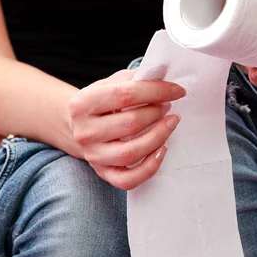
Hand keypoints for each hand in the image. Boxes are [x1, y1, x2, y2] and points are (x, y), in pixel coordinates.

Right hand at [68, 69, 185, 189]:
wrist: (78, 127)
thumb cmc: (102, 103)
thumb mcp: (110, 84)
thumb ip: (134, 79)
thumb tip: (164, 77)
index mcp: (82, 104)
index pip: (126, 95)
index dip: (157, 91)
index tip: (178, 90)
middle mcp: (84, 132)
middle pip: (130, 123)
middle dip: (157, 113)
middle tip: (168, 107)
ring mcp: (93, 155)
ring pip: (131, 153)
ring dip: (158, 137)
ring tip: (170, 124)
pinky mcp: (103, 173)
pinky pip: (128, 179)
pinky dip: (150, 167)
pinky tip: (162, 150)